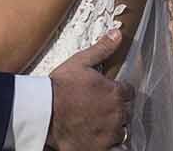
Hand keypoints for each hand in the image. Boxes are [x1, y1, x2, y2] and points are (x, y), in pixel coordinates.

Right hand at [47, 30, 132, 149]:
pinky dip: (110, 145)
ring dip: (114, 127)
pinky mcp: (101, 148)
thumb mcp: (80, 62)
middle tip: (101, 108)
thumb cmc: (61, 86)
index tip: (110, 92)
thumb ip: (102, 49)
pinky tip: (101, 139)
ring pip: (121, 131)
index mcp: (115, 92)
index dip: (119, 91)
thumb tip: (118, 33)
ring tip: (99, 124)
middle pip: (126, 112)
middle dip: (117, 109)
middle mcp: (117, 114)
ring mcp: (110, 133)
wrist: (44, 112)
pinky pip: (115, 148)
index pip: (128, 92)